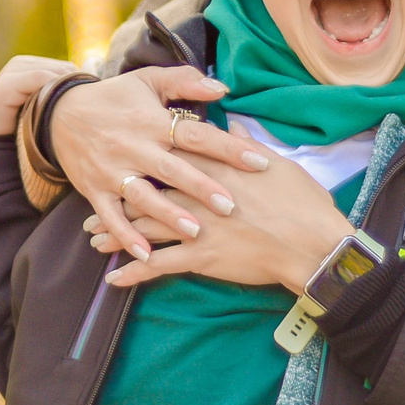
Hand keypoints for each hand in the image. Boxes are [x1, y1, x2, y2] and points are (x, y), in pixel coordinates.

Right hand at [0, 55, 79, 138]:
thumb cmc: (13, 129)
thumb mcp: (40, 109)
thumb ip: (57, 98)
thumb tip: (89, 93)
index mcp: (31, 65)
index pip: (68, 67)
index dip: (79, 86)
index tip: (86, 107)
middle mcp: (22, 63)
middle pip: (66, 69)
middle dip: (72, 89)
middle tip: (74, 113)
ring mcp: (13, 70)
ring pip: (56, 73)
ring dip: (63, 93)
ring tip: (63, 116)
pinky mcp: (7, 83)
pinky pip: (41, 79)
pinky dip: (51, 94)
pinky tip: (53, 113)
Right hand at [49, 67, 269, 257]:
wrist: (60, 113)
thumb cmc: (115, 98)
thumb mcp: (147, 80)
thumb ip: (185, 82)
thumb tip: (223, 88)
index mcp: (150, 121)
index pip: (195, 134)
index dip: (227, 147)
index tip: (259, 161)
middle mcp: (132, 147)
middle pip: (172, 169)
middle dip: (201, 188)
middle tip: (231, 205)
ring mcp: (111, 171)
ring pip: (142, 196)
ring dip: (167, 215)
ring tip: (195, 231)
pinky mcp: (94, 190)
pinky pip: (110, 215)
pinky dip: (125, 235)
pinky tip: (145, 252)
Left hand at [94, 148, 351, 295]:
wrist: (312, 243)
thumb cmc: (301, 201)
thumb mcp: (276, 162)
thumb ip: (245, 144)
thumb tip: (232, 125)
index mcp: (214, 165)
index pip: (168, 155)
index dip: (142, 157)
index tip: (122, 155)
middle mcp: (197, 192)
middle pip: (145, 191)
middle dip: (116, 197)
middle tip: (92, 203)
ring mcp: (196, 225)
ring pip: (143, 227)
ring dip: (115, 234)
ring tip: (93, 239)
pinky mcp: (201, 256)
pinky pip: (158, 265)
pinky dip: (133, 272)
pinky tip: (113, 279)